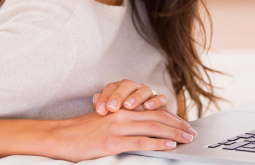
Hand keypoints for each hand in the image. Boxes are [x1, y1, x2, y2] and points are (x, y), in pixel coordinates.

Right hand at [53, 107, 195, 160]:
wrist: (62, 137)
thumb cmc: (83, 131)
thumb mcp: (107, 121)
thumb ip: (125, 121)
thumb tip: (145, 129)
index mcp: (123, 109)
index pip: (153, 111)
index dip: (171, 117)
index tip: (184, 124)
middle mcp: (123, 114)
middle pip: (157, 117)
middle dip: (178, 124)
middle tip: (191, 132)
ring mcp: (119, 127)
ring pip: (153, 127)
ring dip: (174, 133)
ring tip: (186, 138)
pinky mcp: (113, 141)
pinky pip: (141, 141)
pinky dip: (158, 143)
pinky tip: (170, 145)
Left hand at [92, 79, 169, 115]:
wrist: (142, 125)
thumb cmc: (121, 120)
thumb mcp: (110, 115)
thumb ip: (102, 107)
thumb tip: (94, 99)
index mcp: (120, 89)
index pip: (111, 87)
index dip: (105, 97)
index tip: (99, 111)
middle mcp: (135, 88)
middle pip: (127, 85)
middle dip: (118, 96)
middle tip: (111, 108)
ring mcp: (148, 94)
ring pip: (144, 89)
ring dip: (136, 97)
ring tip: (128, 106)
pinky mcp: (161, 102)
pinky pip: (161, 98)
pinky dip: (155, 101)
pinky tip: (148, 108)